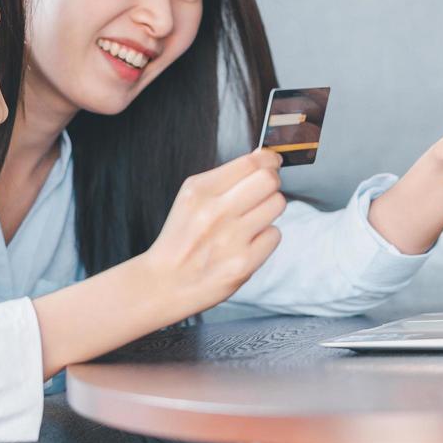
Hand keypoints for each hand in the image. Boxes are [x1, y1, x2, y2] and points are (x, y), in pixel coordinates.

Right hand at [138, 149, 285, 317]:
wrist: (164, 283)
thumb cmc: (181, 240)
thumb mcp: (190, 199)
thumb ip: (225, 179)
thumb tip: (264, 158)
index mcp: (199, 191)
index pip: (250, 162)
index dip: (268, 160)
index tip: (272, 162)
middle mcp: (215, 212)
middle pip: (269, 180)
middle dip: (271, 183)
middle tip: (262, 192)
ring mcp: (231, 238)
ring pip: (277, 204)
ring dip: (269, 209)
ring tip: (251, 220)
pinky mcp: (244, 263)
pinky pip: (275, 234)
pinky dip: (265, 237)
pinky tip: (247, 243)